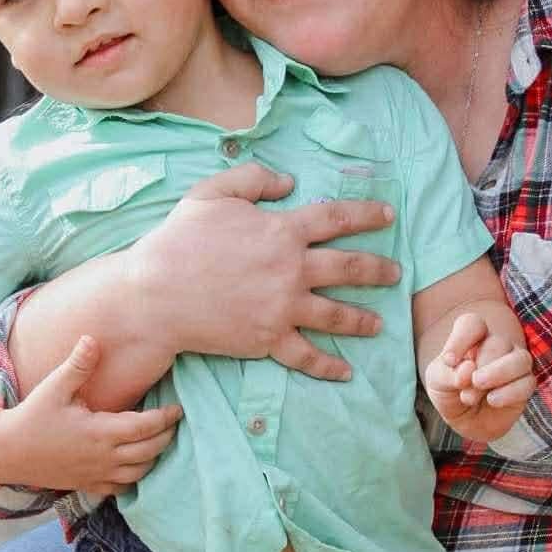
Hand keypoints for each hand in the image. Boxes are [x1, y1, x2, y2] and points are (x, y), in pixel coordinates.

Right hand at [0, 335, 181, 494]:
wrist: (7, 451)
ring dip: (154, 458)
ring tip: (160, 440)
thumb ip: (78, 365)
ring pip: (140, 473)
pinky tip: (137, 465)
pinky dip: (135, 478)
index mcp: (100, 432)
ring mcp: (97, 475)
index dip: (166, 418)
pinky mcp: (88, 486)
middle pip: (151, 451)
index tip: (177, 408)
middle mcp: (104, 457)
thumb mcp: (54, 387)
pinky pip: (121, 489)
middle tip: (174, 422)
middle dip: (167, 436)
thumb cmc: (32, 416)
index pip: (146, 427)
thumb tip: (92, 338)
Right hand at [132, 162, 400, 381]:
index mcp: (282, 230)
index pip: (338, 219)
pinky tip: (345, 372)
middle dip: (378, 270)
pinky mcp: (269, 339)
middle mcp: (292, 269)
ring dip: (362, 319)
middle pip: (350, 268)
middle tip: (395, 274)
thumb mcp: (212, 193)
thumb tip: (289, 181)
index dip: (367, 215)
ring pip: (337, 315)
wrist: (156, 292)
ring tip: (379, 324)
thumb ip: (253, 179)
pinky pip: (307, 355)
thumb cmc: (179, 240)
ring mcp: (283, 308)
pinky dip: (328, 366)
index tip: (387, 217)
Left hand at [424, 313, 535, 442]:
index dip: (461, 339)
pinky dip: (509, 392)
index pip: (473, 323)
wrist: (465, 421)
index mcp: (473, 338)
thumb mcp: (437, 383)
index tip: (449, 361)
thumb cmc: (450, 393)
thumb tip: (469, 369)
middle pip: (498, 342)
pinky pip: (527, 383)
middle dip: (482, 364)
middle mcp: (497, 346)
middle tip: (468, 385)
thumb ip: (448, 374)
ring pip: (520, 359)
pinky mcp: (525, 385)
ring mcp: (514, 364)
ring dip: (499, 373)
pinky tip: (492, 400)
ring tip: (479, 388)